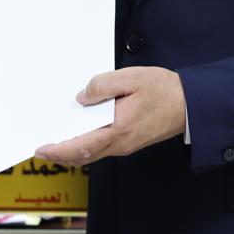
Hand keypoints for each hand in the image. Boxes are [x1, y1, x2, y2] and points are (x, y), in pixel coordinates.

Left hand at [34, 67, 185, 163]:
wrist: (192, 105)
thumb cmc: (164, 90)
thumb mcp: (131, 78)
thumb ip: (103, 86)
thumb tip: (81, 98)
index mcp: (118, 129)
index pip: (82, 147)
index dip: (59, 151)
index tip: (41, 150)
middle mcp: (120, 143)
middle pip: (84, 155)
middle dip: (61, 154)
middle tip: (41, 148)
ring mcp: (126, 145)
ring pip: (92, 152)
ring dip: (72, 150)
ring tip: (55, 140)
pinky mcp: (130, 141)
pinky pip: (102, 146)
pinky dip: (86, 144)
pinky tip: (79, 133)